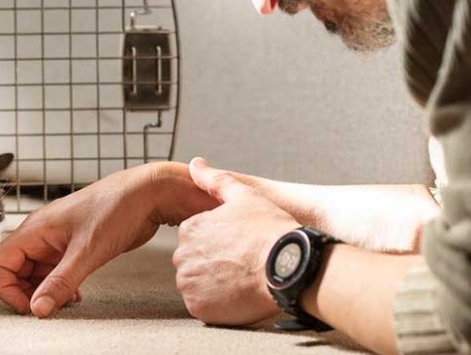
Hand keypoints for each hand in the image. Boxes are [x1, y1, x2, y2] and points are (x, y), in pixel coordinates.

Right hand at [0, 162, 217, 317]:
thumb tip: (38, 308)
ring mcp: (58, 239)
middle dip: (27, 292)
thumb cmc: (117, 209)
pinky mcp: (75, 244)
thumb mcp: (87, 252)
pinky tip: (76, 295)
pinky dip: (60, 285)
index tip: (29, 306)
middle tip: (49, 307)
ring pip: (36, 271)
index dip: (7, 288)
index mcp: (36, 228)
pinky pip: (56, 269)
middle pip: (15, 269)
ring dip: (45, 290)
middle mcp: (42, 233)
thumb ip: (60, 282)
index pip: (0, 262)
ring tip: (65, 303)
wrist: (148, 193)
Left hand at [173, 157, 300, 325]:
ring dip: (214, 284)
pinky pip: (203, 306)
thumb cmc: (270, 230)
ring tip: (242, 279)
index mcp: (190, 228)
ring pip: (197, 284)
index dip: (220, 243)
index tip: (239, 246)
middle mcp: (183, 256)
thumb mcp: (245, 196)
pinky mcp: (199, 307)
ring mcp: (189, 283)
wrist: (288, 267)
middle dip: (213, 264)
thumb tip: (195, 163)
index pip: (196, 238)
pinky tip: (238, 295)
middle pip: (194, 262)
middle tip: (243, 264)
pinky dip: (218, 304)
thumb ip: (215, 180)